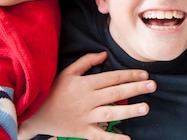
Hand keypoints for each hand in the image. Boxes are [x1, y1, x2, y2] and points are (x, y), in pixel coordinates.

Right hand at [18, 52, 156, 139]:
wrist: (33, 113)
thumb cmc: (53, 90)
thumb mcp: (67, 72)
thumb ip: (86, 61)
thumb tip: (105, 54)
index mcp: (85, 84)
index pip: (112, 78)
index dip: (129, 75)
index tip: (144, 74)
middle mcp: (87, 100)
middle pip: (115, 93)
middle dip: (136, 89)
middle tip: (153, 85)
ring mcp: (85, 116)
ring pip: (110, 113)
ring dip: (129, 110)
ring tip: (145, 107)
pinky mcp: (82, 131)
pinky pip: (99, 136)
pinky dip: (113, 138)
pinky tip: (127, 139)